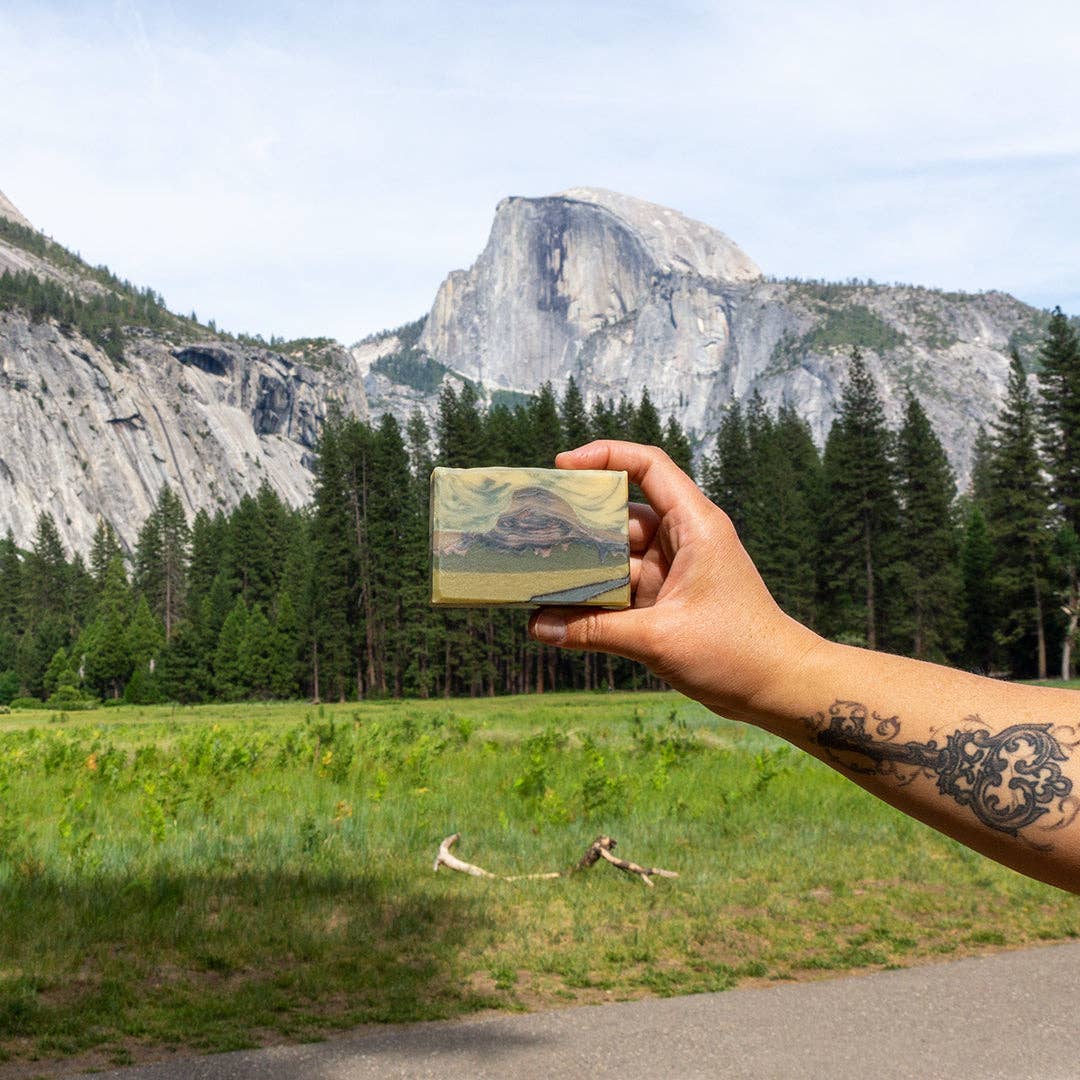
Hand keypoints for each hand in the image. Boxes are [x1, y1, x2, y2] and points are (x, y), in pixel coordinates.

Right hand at [527, 441, 820, 722]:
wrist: (777, 688)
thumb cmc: (736, 652)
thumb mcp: (658, 639)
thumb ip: (594, 631)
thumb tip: (538, 627)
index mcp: (694, 526)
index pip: (648, 466)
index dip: (604, 456)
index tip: (562, 467)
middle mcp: (683, 540)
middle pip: (621, 516)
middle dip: (578, 526)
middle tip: (532, 533)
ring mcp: (674, 570)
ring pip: (617, 558)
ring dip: (582, 570)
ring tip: (535, 579)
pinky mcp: (667, 600)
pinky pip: (622, 589)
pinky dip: (595, 599)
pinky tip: (558, 615)